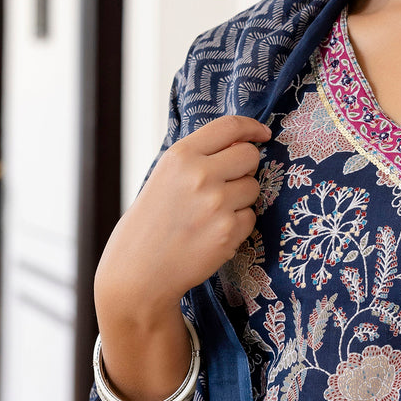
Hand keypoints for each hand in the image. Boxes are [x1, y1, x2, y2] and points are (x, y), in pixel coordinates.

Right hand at [95, 115, 269, 328]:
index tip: (262, 134)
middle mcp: (200, 175)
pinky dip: (237, 225)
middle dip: (245, 167)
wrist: (138, 273)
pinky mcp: (228, 231)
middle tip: (226, 183)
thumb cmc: (150, 224)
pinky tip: (211, 234)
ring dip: (240, 198)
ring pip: (253, 187)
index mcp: (180, 156)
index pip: (229, 126)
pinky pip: (250, 217)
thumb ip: (199, 159)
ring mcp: (217, 204)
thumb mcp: (165, 178)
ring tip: (210, 213)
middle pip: (249, 156)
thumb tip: (241, 143)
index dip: (251, 127)